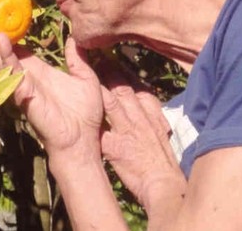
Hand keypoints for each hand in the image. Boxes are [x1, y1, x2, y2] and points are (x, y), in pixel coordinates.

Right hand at [0, 23, 104, 156]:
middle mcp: (22, 77)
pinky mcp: (26, 97)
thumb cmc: (84, 115)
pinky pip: (14, 74)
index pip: (7, 49)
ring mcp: (21, 87)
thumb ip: (77, 58)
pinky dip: (7, 57)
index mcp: (33, 70)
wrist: (84, 142)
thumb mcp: (84, 78)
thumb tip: (75, 38)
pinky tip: (0, 41)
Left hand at [98, 64, 186, 210]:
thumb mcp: (162, 133)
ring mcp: (127, 131)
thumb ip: (152, 117)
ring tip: (84, 74)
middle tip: (95, 57)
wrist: (164, 184)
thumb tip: (143, 104)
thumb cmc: (163, 163)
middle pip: (122, 90)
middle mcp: (139, 118)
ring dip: (98, 89)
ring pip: (110, 103)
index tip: (113, 59)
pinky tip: (77, 113)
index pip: (136, 87)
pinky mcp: (115, 147)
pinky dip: (89, 122)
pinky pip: (100, 131)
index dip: (123, 73)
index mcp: (150, 114)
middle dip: (108, 72)